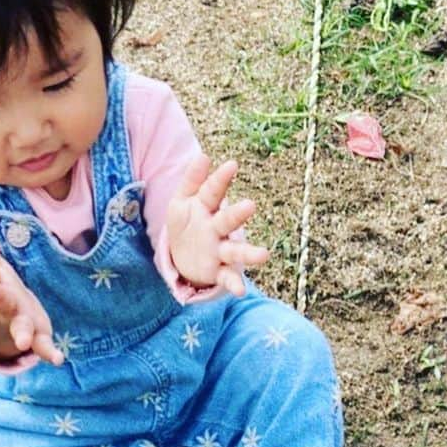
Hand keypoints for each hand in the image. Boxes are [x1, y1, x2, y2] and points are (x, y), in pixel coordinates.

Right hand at [0, 226, 63, 365]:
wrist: (1, 327)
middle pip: (1, 302)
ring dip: (21, 335)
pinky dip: (49, 353)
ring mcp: (20, 323)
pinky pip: (42, 346)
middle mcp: (6, 308)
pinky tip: (58, 360)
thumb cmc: (1, 293)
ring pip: (19, 327)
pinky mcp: (36, 336)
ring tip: (23, 343)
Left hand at [166, 156, 269, 294]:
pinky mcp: (217, 272)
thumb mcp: (182, 201)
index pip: (213, 192)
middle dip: (237, 215)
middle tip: (250, 206)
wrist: (182, 257)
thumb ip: (192, 180)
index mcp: (206, 209)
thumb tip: (203, 156)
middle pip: (227, 221)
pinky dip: (234, 284)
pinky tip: (241, 290)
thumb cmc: (186, 223)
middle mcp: (217, 229)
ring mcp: (219, 251)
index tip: (232, 165)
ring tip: (264, 255)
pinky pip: (227, 278)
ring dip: (248, 253)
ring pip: (235, 251)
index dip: (220, 180)